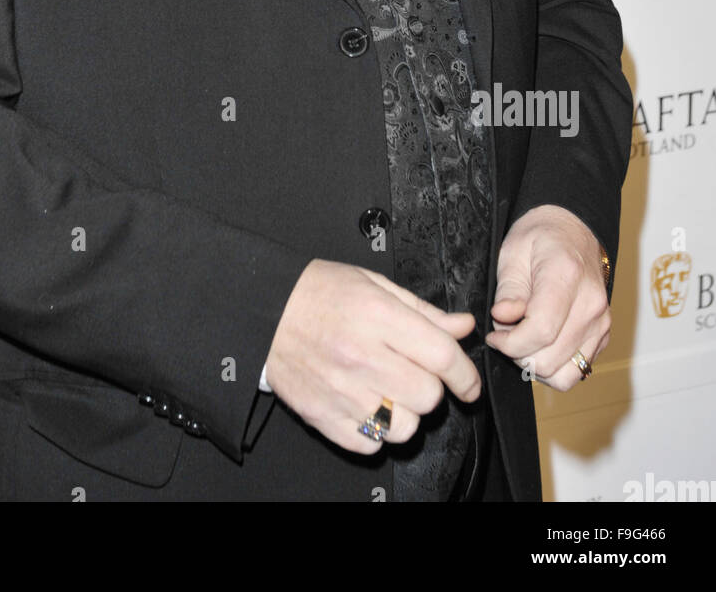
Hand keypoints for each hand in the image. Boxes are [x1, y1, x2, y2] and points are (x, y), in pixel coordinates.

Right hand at [264, 258, 481, 454]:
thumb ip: (422, 310)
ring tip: (390, 392)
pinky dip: (375, 432)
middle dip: (431, 387)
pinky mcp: (323, 416)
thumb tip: (462, 326)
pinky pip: (370, 445)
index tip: (468, 383)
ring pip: (404, 427)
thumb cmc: (317, 292)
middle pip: (428, 395)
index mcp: (377, 316)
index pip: (442, 356)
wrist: (263, 310)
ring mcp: (341, 391)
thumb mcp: (373, 284)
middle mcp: (360, 355)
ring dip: (406, 413)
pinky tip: (367, 406)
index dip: (465, 374)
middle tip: (413, 373)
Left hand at [486, 204, 609, 390]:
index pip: (541, 330)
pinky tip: (539, 345)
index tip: (494, 335)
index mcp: (567, 276)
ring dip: (535, 365)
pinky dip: (554, 367)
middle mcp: (591, 303)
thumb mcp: (513, 252)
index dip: (510, 343)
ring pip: (564, 374)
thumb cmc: (540, 237)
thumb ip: (509, 289)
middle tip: (504, 334)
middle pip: (551, 358)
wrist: (572, 231)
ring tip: (521, 340)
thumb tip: (502, 317)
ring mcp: (601, 322)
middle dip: (518, 354)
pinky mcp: (603, 335)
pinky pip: (578, 371)